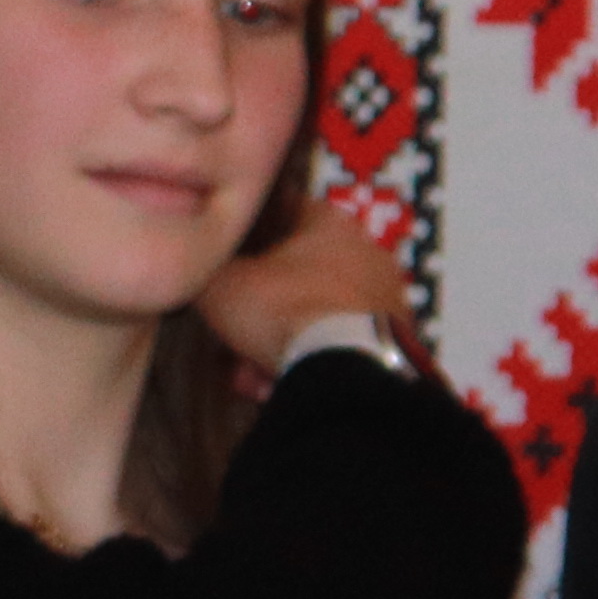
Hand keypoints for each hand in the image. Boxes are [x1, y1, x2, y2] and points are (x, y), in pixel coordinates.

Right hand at [194, 203, 416, 380]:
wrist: (347, 369)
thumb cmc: (282, 308)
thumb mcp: (221, 284)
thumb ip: (208, 269)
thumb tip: (200, 267)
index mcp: (331, 221)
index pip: (284, 213)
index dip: (249, 241)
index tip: (227, 268)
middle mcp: (368, 250)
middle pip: (300, 274)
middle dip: (265, 309)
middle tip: (235, 338)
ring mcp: (388, 297)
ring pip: (319, 315)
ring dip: (285, 341)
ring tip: (254, 376)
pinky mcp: (397, 340)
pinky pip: (342, 346)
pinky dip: (315, 362)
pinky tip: (284, 386)